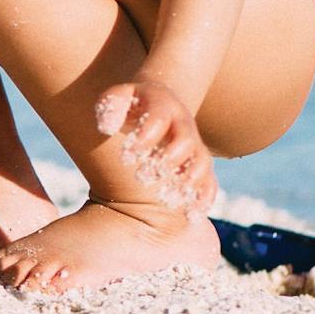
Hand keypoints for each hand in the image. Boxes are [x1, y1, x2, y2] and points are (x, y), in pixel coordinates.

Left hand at [93, 77, 218, 213]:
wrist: (150, 111)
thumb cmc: (126, 107)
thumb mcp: (116, 99)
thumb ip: (110, 106)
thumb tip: (106, 126)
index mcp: (162, 103)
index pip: (159, 116)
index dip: (146, 134)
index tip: (127, 154)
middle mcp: (182, 123)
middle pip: (185, 140)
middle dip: (167, 160)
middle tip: (142, 177)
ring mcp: (193, 145)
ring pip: (201, 162)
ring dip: (187, 181)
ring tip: (169, 198)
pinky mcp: (198, 167)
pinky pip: (208, 183)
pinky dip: (203, 198)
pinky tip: (192, 214)